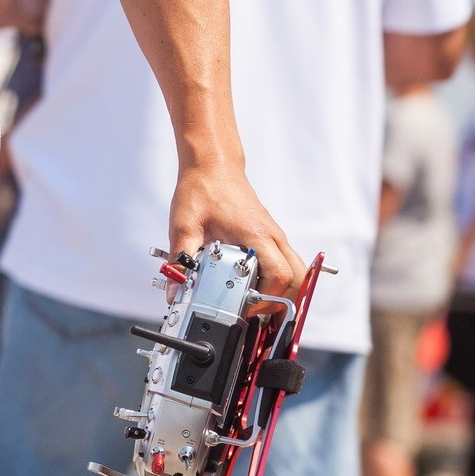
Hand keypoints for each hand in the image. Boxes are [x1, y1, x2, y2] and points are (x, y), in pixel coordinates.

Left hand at [171, 159, 304, 303]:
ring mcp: (274, 236)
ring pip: (296, 272)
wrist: (212, 165)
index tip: (244, 308)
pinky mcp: (269, 236)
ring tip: (253, 302)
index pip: (280, 276)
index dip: (266, 298)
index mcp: (256, 235)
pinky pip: (284, 263)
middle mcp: (272, 237)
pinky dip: (275, 279)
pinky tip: (249, 284)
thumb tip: (175, 290)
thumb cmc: (201, 190)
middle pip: (299, 279)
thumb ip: (180, 260)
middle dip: (281, 300)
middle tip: (254, 309)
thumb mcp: (184, 226)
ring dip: (281, 290)